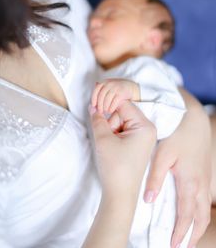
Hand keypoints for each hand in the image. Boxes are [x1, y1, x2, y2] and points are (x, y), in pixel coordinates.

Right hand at [90, 100, 155, 195]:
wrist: (120, 195)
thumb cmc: (115, 167)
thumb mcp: (103, 139)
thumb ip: (98, 119)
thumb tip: (94, 106)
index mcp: (145, 126)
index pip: (123, 104)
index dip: (107, 107)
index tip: (97, 114)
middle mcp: (147, 129)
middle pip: (123, 113)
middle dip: (110, 123)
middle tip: (108, 139)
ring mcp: (143, 137)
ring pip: (121, 122)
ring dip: (111, 130)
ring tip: (110, 147)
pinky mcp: (138, 144)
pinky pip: (123, 131)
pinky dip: (114, 136)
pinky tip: (112, 149)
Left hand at [91, 79, 139, 113]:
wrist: (129, 86)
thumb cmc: (115, 89)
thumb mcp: (107, 88)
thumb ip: (99, 93)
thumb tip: (91, 104)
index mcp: (104, 82)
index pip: (96, 90)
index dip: (93, 98)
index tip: (93, 106)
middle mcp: (109, 84)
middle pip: (101, 95)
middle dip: (99, 105)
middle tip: (100, 111)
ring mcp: (115, 87)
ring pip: (107, 99)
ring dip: (105, 107)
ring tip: (105, 112)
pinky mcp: (121, 92)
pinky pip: (115, 101)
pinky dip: (111, 107)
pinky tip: (110, 111)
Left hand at [144, 92, 211, 247]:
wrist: (193, 119)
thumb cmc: (176, 135)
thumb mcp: (163, 154)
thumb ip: (156, 177)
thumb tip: (148, 200)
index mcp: (190, 181)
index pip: (187, 215)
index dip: (181, 233)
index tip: (173, 246)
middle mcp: (201, 184)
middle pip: (201, 218)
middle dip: (193, 235)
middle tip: (182, 247)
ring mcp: (206, 179)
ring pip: (206, 209)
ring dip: (198, 225)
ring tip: (188, 236)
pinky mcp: (205, 173)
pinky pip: (206, 198)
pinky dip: (200, 211)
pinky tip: (192, 211)